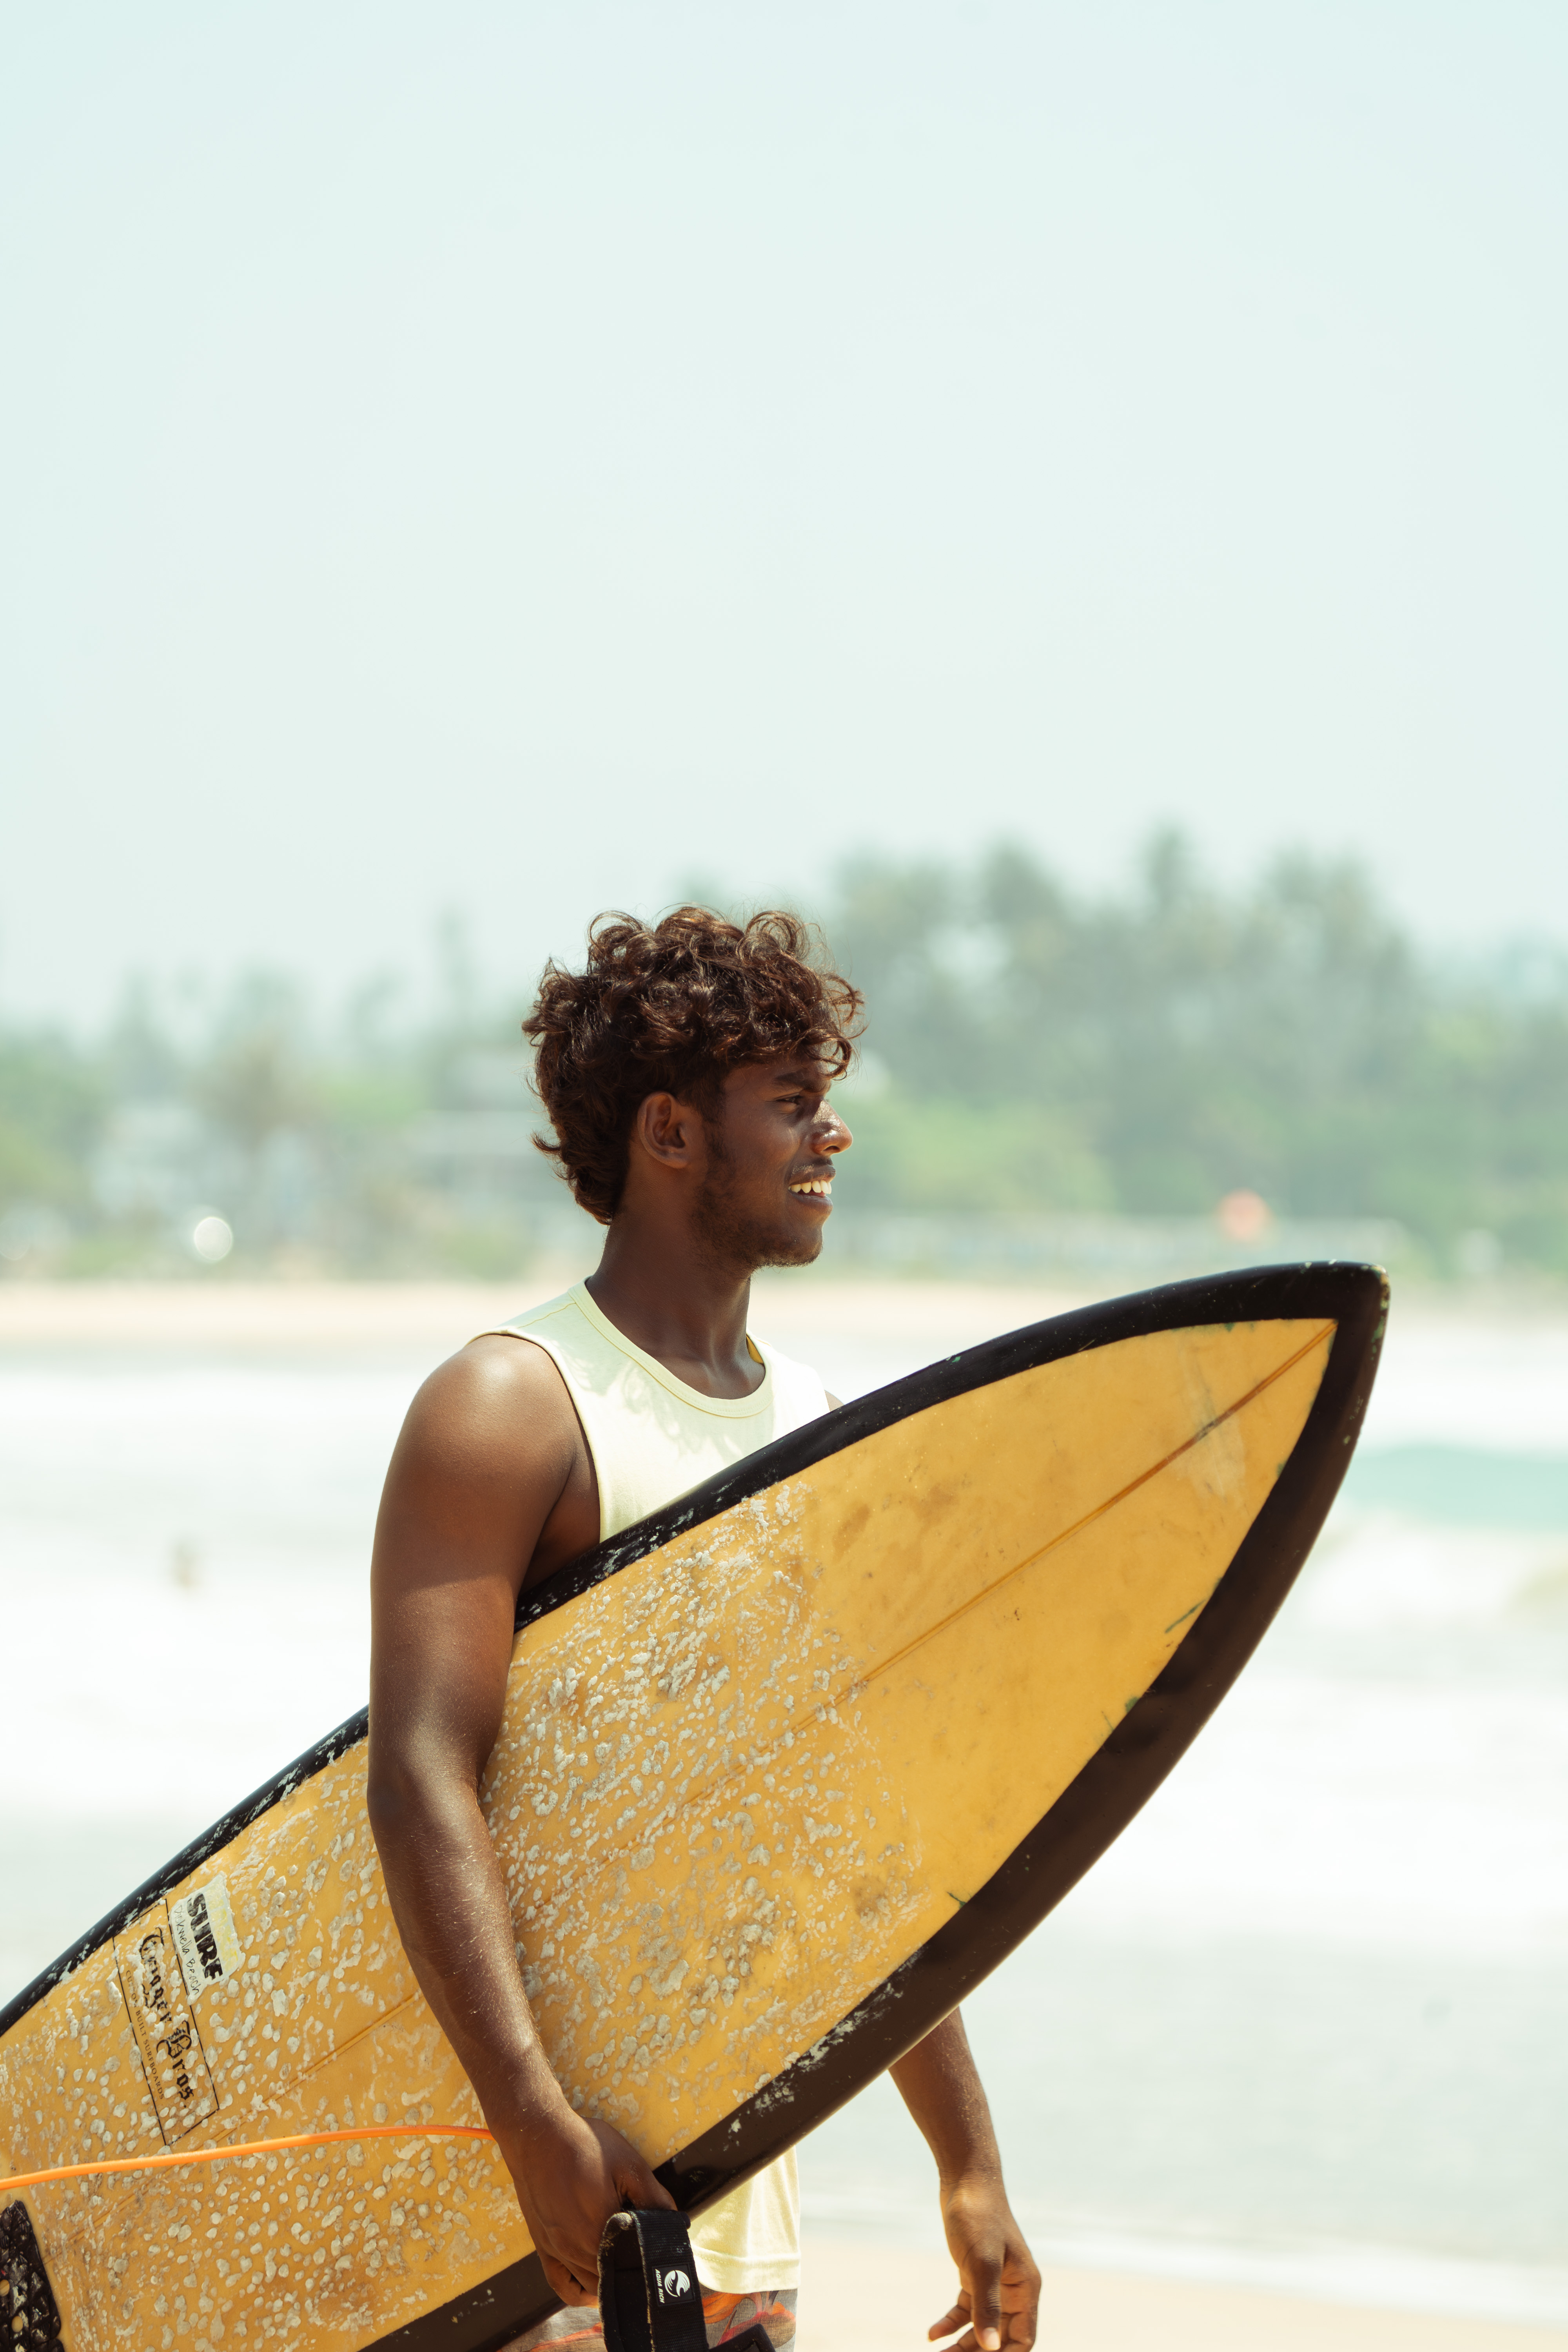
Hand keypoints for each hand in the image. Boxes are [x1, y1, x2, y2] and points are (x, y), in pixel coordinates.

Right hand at [502, 2107, 675, 2304]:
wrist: (538, 2135)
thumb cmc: (583, 2145)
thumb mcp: (627, 2163)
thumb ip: (652, 2195)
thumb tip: (674, 2219)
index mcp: (601, 2229)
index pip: (632, 2265)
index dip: (648, 2265)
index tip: (660, 2260)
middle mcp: (577, 2248)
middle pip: (611, 2280)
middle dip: (630, 2277)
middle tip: (645, 2266)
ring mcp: (557, 2250)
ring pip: (588, 2286)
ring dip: (608, 2286)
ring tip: (625, 2276)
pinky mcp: (543, 2246)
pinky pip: (560, 2285)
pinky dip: (578, 2293)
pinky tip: (591, 2290)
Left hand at [927, 2172, 1040, 2351]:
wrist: (965, 2179)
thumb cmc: (979, 2215)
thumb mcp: (982, 2263)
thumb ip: (986, 2306)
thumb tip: (990, 2347)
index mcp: (1025, 2288)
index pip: (1023, 2339)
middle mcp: (1014, 2290)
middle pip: (1000, 2337)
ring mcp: (994, 2283)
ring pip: (981, 2326)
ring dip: (962, 2344)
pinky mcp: (975, 2275)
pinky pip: (966, 2309)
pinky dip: (951, 2323)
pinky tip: (932, 2334)